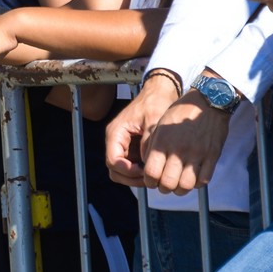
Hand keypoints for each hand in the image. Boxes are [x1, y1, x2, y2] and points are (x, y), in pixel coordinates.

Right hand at [104, 70, 181, 187]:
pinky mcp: (131, 148)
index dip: (128, 171)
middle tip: (150, 179)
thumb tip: (147, 164)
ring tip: (153, 176)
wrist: (159, 93)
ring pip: (121, 171)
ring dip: (135, 178)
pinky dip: (140, 173)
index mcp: (115, 133)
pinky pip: (131, 167)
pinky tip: (155, 170)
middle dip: (130, 178)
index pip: (113, 160)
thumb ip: (148, 143)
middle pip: (114, 170)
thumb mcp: (153, 121)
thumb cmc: (155, 103)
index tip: (145, 172)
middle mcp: (115, 140)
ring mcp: (123, 145)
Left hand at [140, 91, 233, 194]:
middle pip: (168, 183)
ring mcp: (197, 154)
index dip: (149, 181)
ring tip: (178, 185)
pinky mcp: (212, 156)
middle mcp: (179, 150)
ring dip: (180, 189)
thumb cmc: (180, 112)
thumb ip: (154, 146)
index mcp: (163, 142)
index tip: (151, 181)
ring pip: (186, 185)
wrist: (207, 102)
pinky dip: (196, 184)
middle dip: (164, 188)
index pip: (152, 172)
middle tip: (164, 185)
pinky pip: (203, 180)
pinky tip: (192, 178)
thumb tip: (149, 166)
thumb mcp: (160, 125)